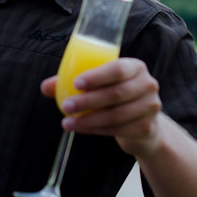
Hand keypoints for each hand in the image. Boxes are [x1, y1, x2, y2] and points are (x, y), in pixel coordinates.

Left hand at [40, 57, 162, 156]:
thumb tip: (45, 87)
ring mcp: (151, 107)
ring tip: (68, 122)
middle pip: (116, 93)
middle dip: (87, 101)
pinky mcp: (147, 127)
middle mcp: (148, 84)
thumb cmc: (114, 97)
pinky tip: (81, 129)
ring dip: (89, 119)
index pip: (117, 69)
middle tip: (65, 106)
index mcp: (135, 67)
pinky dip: (96, 130)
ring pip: (116, 114)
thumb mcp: (97, 86)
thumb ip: (72, 82)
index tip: (75, 84)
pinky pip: (118, 129)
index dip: (96, 77)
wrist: (142, 123)